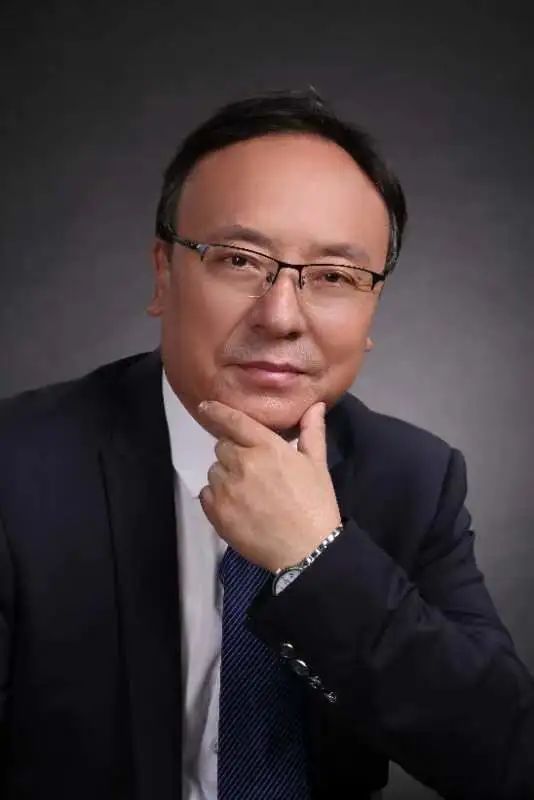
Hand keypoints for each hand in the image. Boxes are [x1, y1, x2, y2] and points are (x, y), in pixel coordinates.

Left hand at [197, 400, 341, 572]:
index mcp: (266, 447)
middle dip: (234, 453)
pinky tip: (237, 507)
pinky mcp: (217, 512)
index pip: (233, 421)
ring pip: (214, 471)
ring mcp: (226, 488)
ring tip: (247, 492)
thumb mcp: (317, 465)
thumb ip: (312, 432)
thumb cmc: (315, 504)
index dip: (217, 411)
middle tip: (252, 470)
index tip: (205, 406)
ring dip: (226, 476)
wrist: (307, 550)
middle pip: (222, 446)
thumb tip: (315, 405)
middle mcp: (242, 462)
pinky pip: (206, 493)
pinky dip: (217, 496)